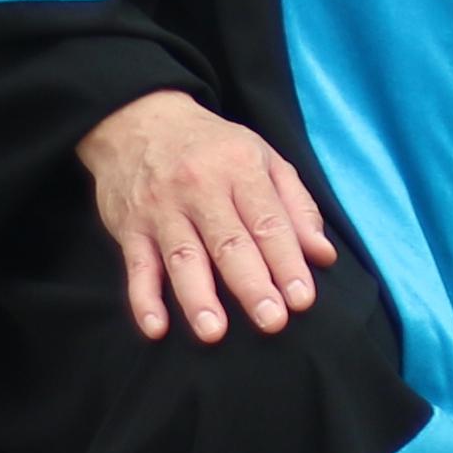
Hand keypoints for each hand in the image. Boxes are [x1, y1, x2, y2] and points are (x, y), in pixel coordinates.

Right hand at [78, 89, 338, 343]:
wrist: (138, 119)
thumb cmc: (212, 146)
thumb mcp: (263, 158)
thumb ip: (296, 207)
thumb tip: (324, 256)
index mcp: (240, 169)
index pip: (268, 222)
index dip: (286, 261)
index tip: (302, 299)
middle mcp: (200, 189)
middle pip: (228, 243)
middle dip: (251, 284)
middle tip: (272, 320)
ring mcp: (161, 209)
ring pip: (182, 257)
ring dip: (197, 297)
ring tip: (214, 333)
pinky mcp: (129, 228)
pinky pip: (136, 267)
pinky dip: (142, 299)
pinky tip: (156, 328)